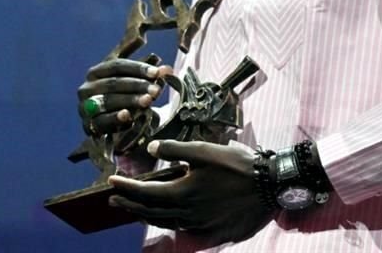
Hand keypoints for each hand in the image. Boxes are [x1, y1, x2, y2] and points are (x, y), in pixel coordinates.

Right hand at [77, 59, 171, 135]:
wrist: (106, 117)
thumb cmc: (119, 89)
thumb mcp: (126, 72)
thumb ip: (139, 61)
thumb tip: (149, 46)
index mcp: (96, 71)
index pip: (117, 65)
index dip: (138, 68)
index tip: (156, 72)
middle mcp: (87, 88)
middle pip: (113, 83)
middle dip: (137, 85)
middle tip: (156, 89)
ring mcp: (85, 107)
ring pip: (109, 101)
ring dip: (130, 100)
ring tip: (149, 100)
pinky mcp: (89, 125)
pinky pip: (102, 121)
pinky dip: (115, 117)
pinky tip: (128, 115)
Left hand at [109, 140, 272, 243]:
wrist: (270, 186)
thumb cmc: (237, 165)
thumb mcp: (205, 150)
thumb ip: (175, 150)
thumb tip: (151, 149)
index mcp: (182, 193)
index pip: (145, 193)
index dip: (126, 187)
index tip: (111, 181)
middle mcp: (187, 213)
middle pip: (150, 212)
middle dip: (130, 205)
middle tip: (115, 200)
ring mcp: (200, 225)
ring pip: (167, 223)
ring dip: (148, 215)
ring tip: (138, 209)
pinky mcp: (213, 232)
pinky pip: (186, 229)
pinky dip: (172, 222)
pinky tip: (171, 217)